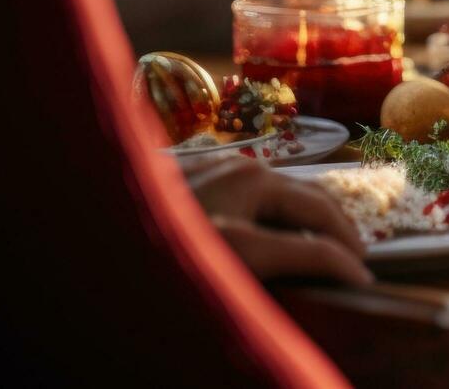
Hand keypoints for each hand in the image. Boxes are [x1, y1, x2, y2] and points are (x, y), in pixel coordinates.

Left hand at [185, 157, 371, 284]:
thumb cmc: (168, 262)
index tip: (365, 281)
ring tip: (324, 245)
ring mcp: (221, 166)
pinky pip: (254, 187)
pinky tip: (276, 232)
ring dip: (311, 217)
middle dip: (339, 229)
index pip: (320, 220)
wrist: (83, 248)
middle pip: (312, 196)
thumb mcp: (237, 263)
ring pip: (286, 188)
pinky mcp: (199, 173)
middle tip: (355, 259)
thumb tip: (347, 269)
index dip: (346, 256)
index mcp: (255, 185)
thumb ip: (299, 262)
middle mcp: (245, 169)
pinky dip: (278, 210)